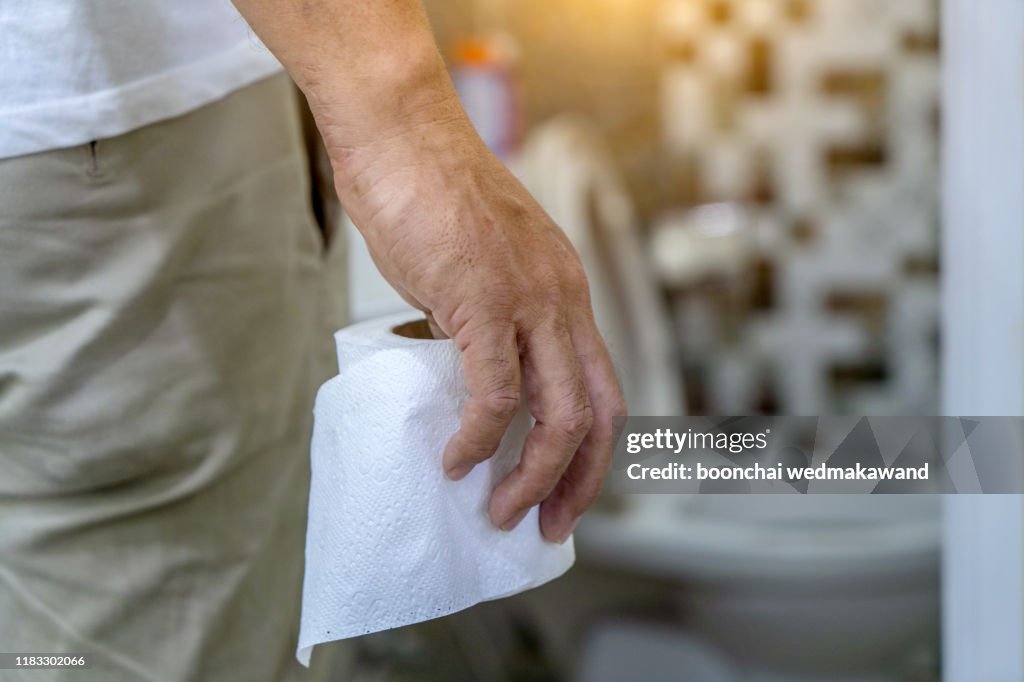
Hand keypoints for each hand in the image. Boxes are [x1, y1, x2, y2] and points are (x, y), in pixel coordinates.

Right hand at [228, 0, 625, 541]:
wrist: (399, 132)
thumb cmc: (425, 190)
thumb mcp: (474, 264)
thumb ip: (482, 317)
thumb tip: (461, 370)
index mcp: (565, 290)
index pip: (602, 387)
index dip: (594, 452)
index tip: (564, 491)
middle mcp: (562, 298)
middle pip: (599, 412)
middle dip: (579, 483)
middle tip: (545, 526)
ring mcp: (528, 299)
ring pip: (559, 414)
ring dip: (532, 476)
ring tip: (497, 509)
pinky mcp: (482, 298)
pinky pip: (495, 392)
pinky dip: (480, 439)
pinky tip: (456, 459)